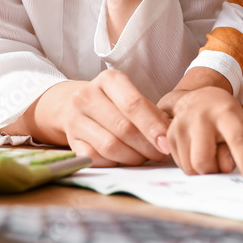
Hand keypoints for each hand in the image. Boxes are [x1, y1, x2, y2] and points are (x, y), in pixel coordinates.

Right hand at [44, 70, 171, 166]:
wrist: (74, 106)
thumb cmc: (114, 102)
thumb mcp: (131, 96)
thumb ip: (150, 111)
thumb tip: (171, 134)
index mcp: (108, 80)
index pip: (133, 104)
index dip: (152, 126)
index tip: (167, 143)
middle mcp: (87, 96)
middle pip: (123, 128)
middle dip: (147, 146)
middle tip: (162, 154)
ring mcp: (76, 119)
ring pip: (110, 146)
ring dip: (134, 157)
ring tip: (146, 157)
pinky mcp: (71, 140)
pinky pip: (96, 158)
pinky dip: (115, 163)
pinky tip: (125, 160)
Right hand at [160, 87, 242, 186]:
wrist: (198, 98)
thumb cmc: (224, 115)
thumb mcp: (240, 125)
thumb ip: (238, 148)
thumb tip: (224, 169)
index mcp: (225, 113)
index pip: (237, 141)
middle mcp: (200, 117)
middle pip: (204, 161)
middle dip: (213, 171)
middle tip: (220, 164)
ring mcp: (181, 125)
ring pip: (190, 167)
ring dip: (203, 170)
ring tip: (209, 153)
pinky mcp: (169, 135)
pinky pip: (181, 165)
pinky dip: (192, 166)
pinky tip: (197, 151)